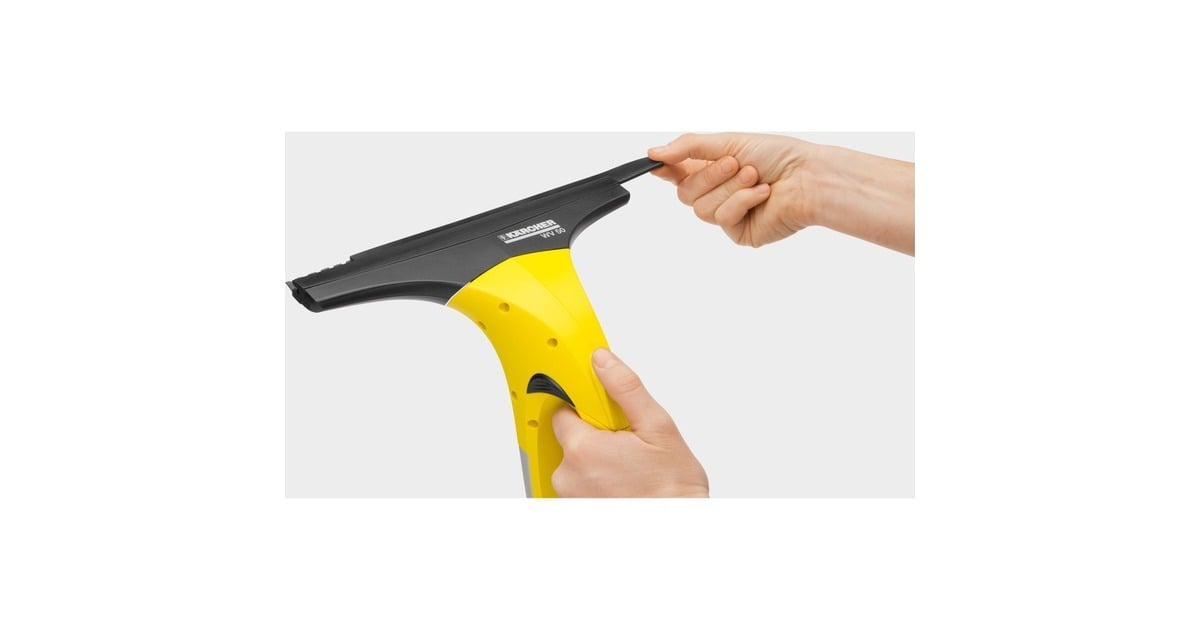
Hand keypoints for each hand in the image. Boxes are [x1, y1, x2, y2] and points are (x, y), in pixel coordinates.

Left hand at [551, 348, 708, 497]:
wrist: (678, 530)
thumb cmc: (673, 490)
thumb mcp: (658, 427)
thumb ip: (625, 388)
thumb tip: (603, 361)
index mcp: (582, 448)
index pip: (562, 410)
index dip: (586, 408)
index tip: (606, 415)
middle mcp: (568, 476)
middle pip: (569, 439)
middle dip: (595, 437)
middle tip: (628, 446)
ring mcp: (570, 498)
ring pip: (575, 464)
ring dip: (597, 462)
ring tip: (629, 470)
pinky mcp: (576, 512)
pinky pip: (580, 487)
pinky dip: (597, 484)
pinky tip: (622, 487)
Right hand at [649, 133, 914, 253]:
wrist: (808, 178)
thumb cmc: (778, 156)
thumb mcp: (728, 141)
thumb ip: (688, 147)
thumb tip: (653, 155)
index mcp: (714, 168)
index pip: (679, 172)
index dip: (666, 169)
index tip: (656, 165)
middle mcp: (718, 192)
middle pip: (685, 193)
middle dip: (710, 176)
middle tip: (737, 163)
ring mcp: (728, 215)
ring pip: (701, 209)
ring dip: (729, 188)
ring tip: (754, 178)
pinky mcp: (740, 232)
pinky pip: (723, 218)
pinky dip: (742, 202)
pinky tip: (763, 195)